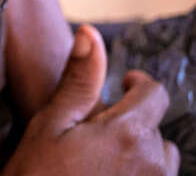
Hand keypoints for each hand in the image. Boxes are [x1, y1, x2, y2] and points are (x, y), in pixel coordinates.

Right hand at [3, 24, 178, 175]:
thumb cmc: (36, 175)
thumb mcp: (50, 125)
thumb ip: (77, 80)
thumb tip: (89, 33)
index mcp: (126, 132)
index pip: (154, 93)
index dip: (136, 84)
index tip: (121, 85)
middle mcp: (150, 161)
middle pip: (154, 129)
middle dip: (129, 124)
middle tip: (91, 134)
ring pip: (158, 158)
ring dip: (136, 152)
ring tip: (97, 160)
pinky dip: (135, 173)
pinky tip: (101, 175)